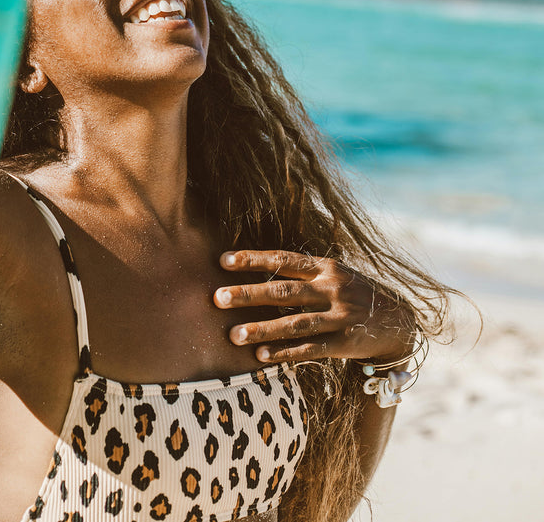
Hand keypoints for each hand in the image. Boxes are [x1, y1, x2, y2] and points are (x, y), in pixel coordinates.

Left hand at [213, 249, 415, 364]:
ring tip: (233, 335)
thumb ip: (303, 272)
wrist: (399, 321)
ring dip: (262, 329)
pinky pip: (311, 349)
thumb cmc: (353, 294)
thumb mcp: (334, 274)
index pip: (283, 259)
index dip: (253, 259)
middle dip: (248, 294)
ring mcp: (339, 316)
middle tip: (217, 298)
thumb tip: (256, 271)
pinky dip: (285, 353)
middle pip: (283, 290)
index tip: (223, 261)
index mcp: (325, 267)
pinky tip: (260, 357)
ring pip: (294, 323)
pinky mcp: (345, 343)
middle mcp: (331, 288)